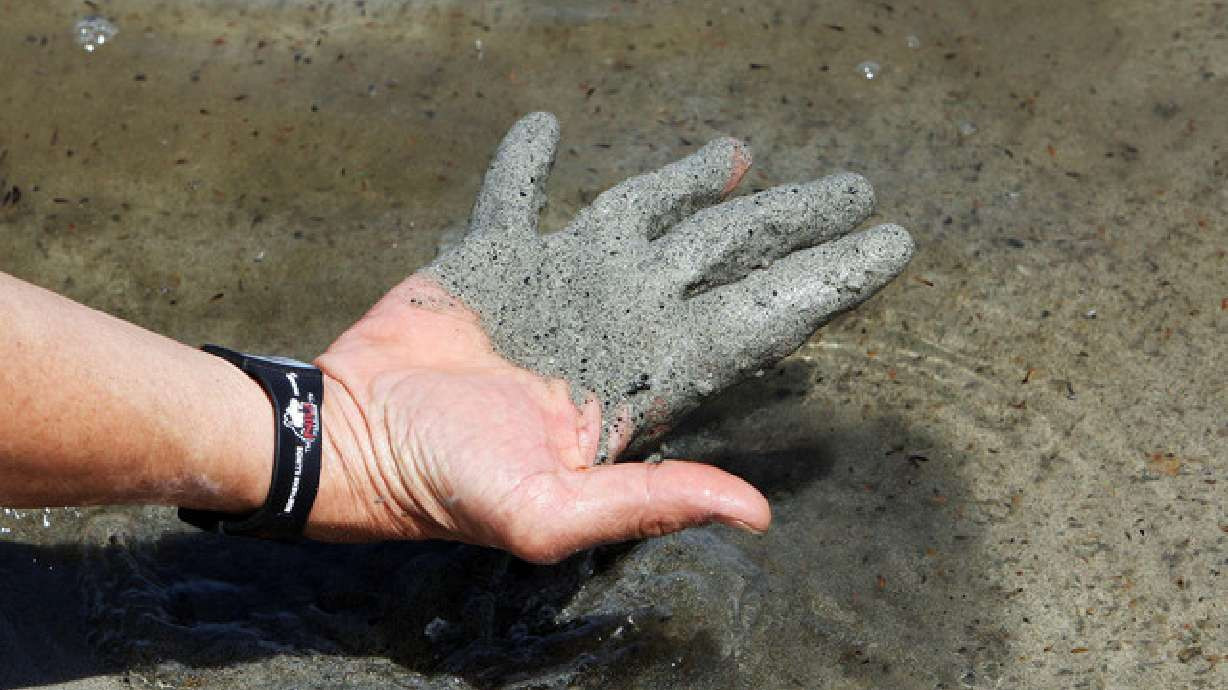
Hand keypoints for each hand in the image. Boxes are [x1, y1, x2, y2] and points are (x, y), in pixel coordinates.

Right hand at [305, 113, 912, 562]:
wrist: (353, 444)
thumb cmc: (449, 487)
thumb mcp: (552, 514)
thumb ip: (653, 501)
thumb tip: (758, 514)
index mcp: (646, 376)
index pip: (762, 318)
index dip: (829, 281)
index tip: (890, 246)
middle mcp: (618, 318)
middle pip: (727, 254)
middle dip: (790, 222)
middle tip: (851, 189)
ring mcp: (559, 280)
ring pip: (646, 210)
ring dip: (693, 178)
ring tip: (741, 153)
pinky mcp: (493, 254)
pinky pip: (518, 192)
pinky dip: (528, 160)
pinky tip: (546, 129)